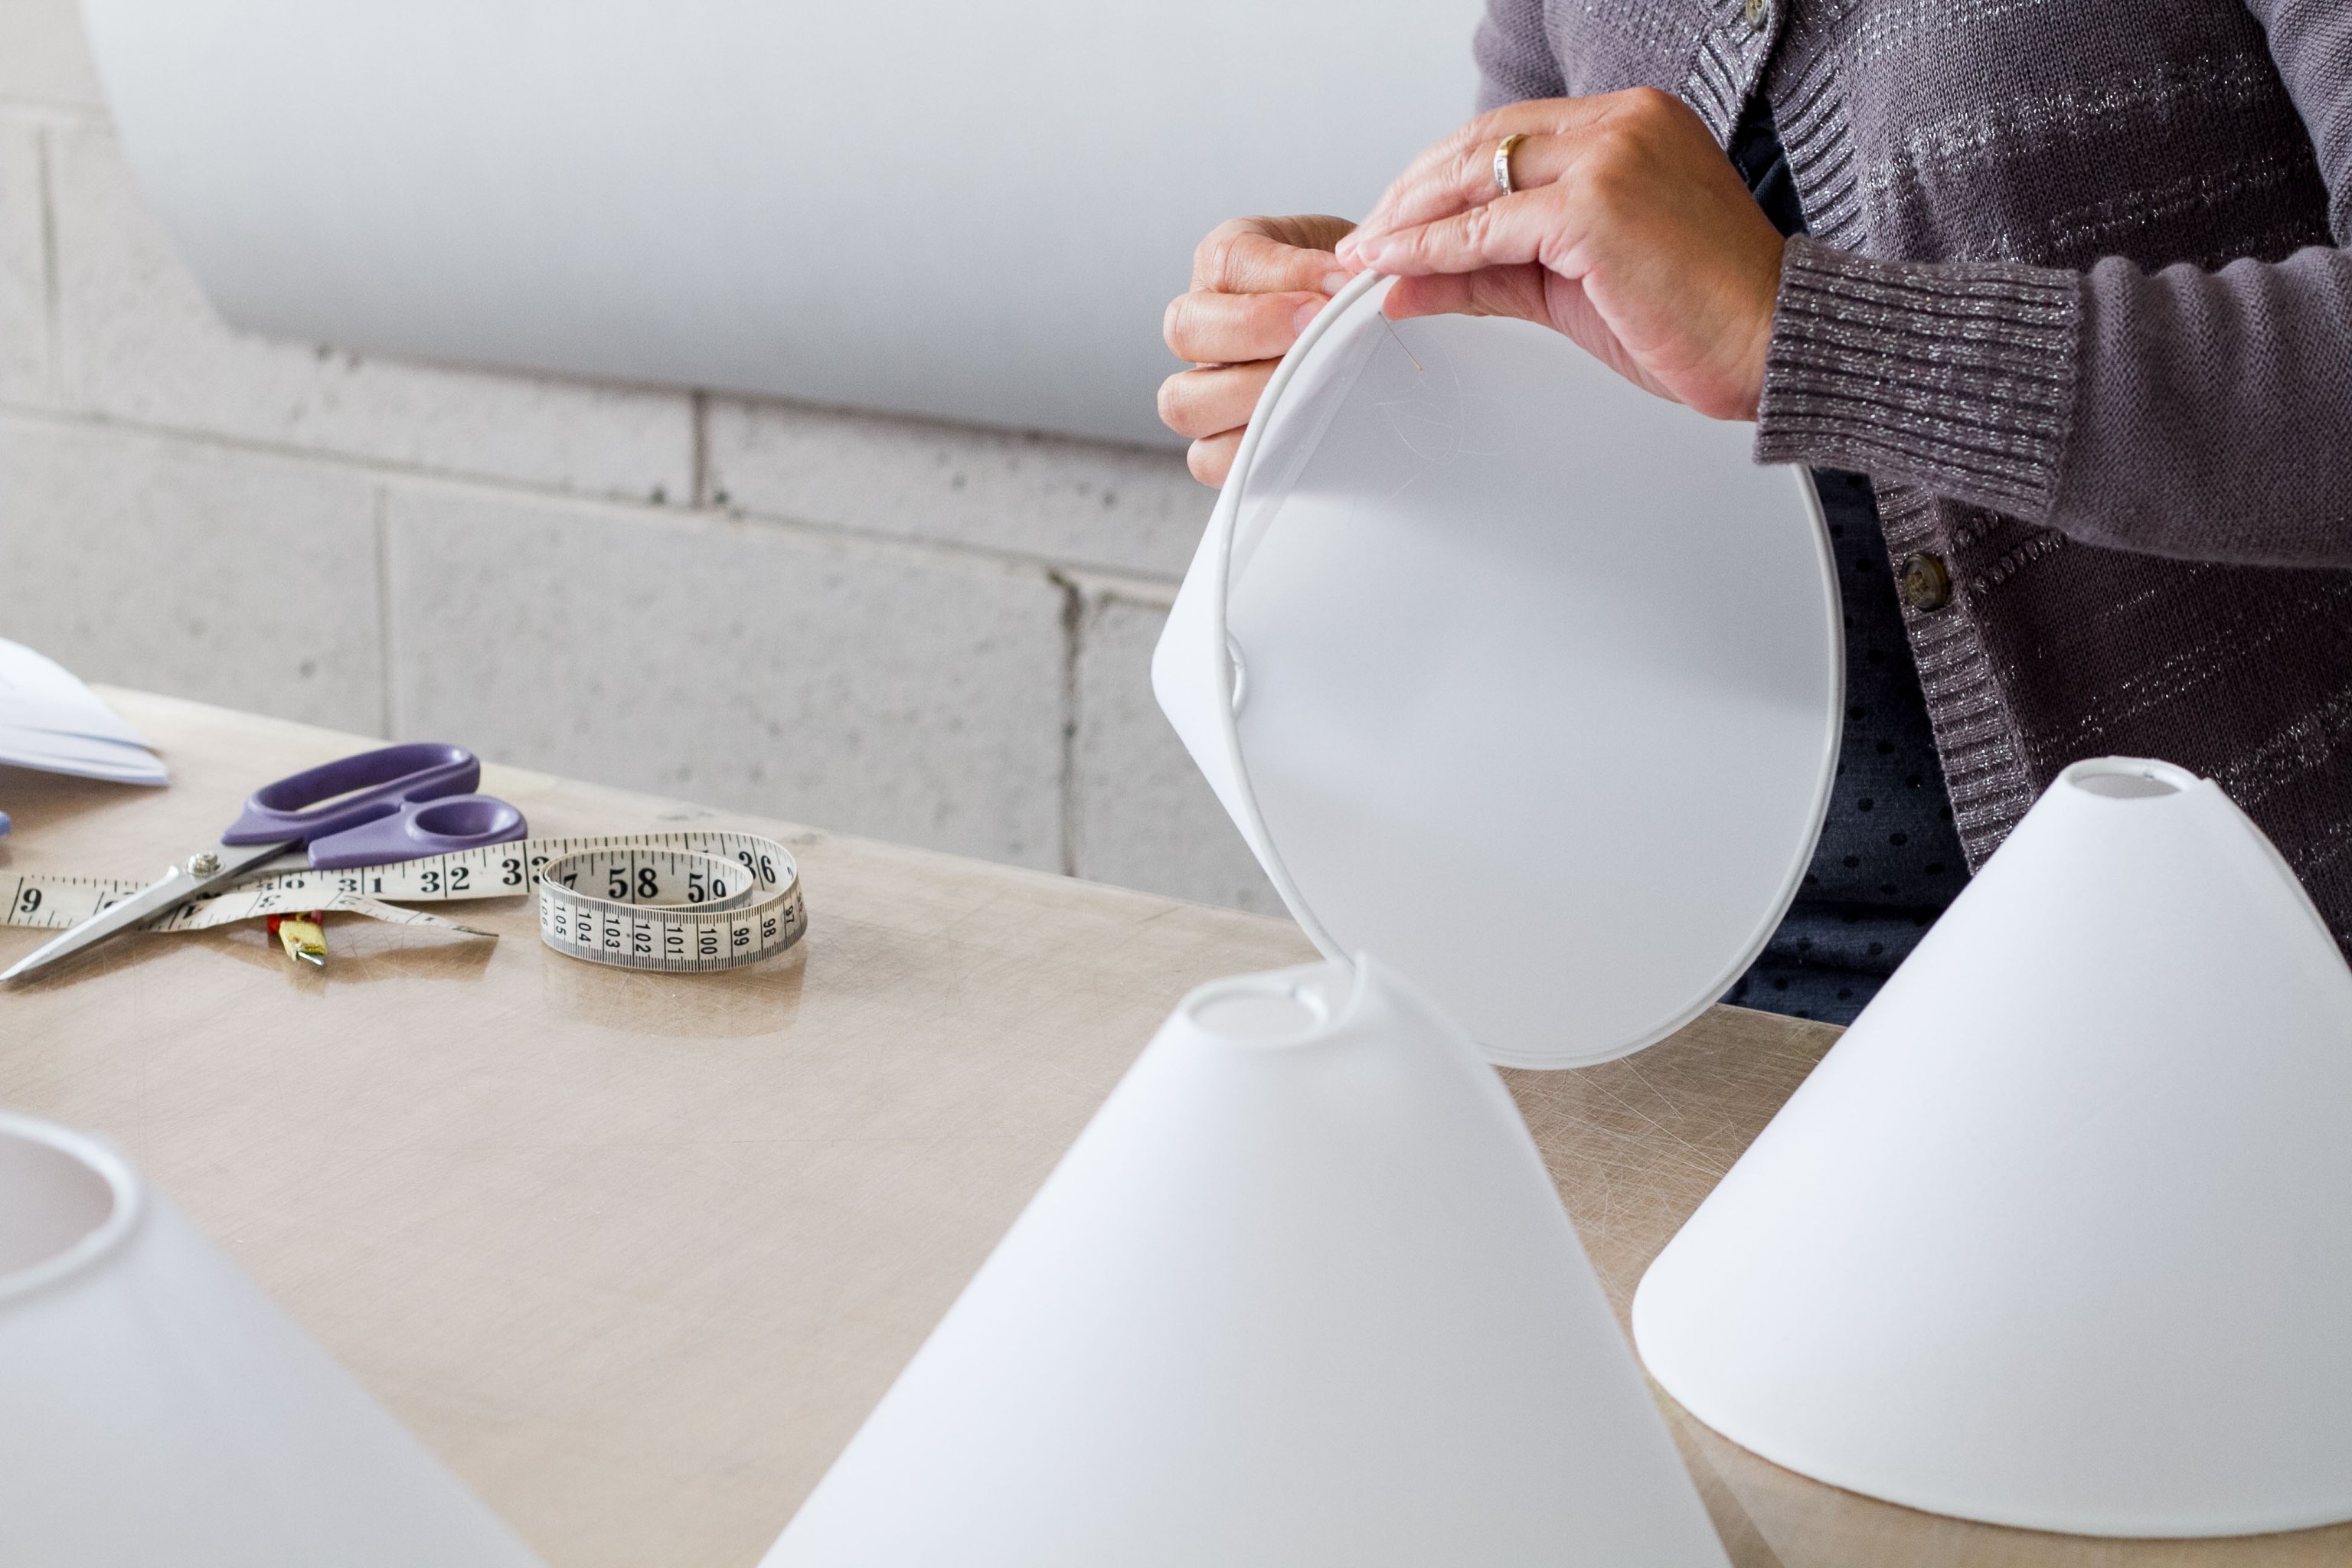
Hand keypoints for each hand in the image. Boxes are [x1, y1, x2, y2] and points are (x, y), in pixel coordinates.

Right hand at [1160, 214, 1355, 485]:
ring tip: (1309, 388)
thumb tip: (1349, 289)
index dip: (1283, 275)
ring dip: (1248, 397)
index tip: (1339, 285)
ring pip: (1182, 402)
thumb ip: (1341, 267)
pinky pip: (1209, 459)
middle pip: (1184, 328)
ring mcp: (1203, 387)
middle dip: (1255, 329)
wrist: (1357, 331)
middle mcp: (1203, 325)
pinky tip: (1298, 433)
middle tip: (1318, 330)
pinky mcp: (1218, 440)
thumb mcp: (1346, 257)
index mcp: (1225, 263)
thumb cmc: (1344, 290)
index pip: (1227, 261)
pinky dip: (1250, 453)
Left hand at [1337, 90, 1784, 421]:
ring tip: (1363, 259)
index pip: (1507, 135)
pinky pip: (1486, 228)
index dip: (1441, 178)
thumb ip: (1492, 271)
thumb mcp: (1574, 286)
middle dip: (1410, 195)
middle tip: (1364, 240)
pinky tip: (1392, 271)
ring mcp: (1610, 156)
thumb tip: (1405, 279)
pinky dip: (1430, 251)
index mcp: (1631, 123)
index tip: (1394, 219)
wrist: (1774, 344)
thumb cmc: (1701, 316)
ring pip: (1475, 179)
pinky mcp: (1596, 205)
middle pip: (1482, 145)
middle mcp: (1622, 123)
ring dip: (1407, 222)